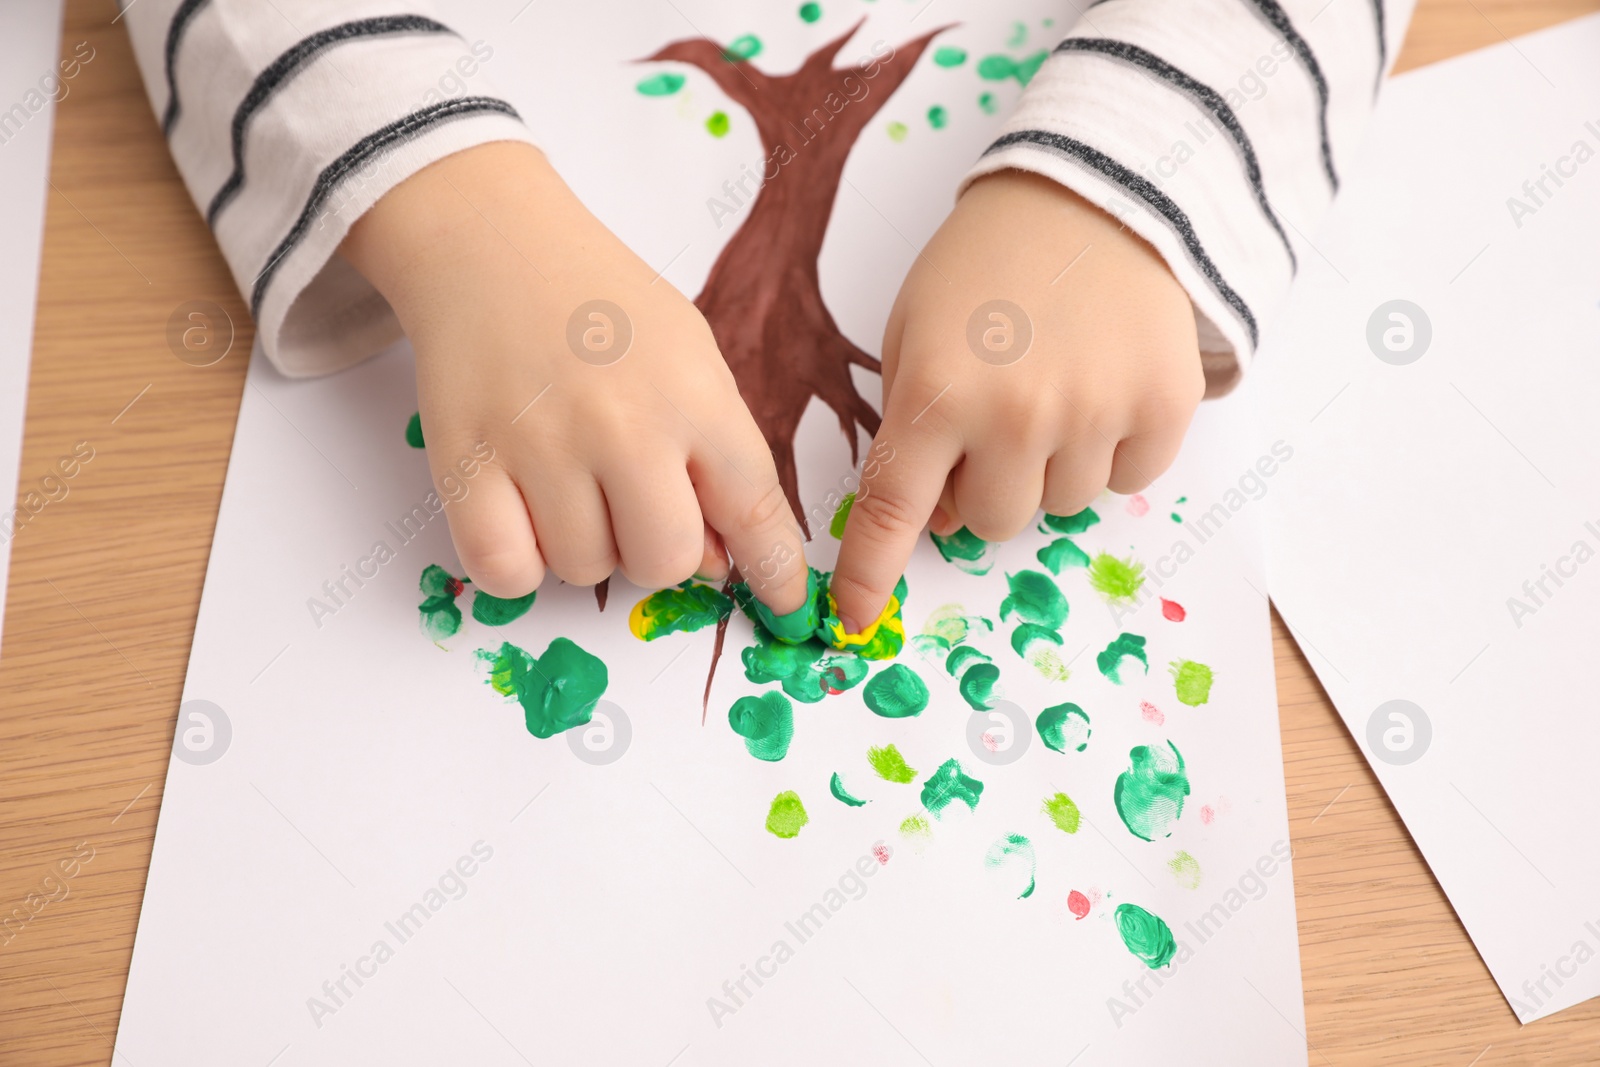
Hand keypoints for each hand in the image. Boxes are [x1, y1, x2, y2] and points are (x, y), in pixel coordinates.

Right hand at [341, 142, 808, 612]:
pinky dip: (517, 562)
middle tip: (633, 506)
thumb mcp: (689, 356)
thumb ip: (717, 455)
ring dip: (584, 548)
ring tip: (570, 484)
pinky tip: (522, 514)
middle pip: (665, 561)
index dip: (776, 569)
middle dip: (658, 552)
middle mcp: (623, 424)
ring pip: (585, 571)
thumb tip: (725, 564)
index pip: (754, 507)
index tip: (786, 604)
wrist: (491, 242)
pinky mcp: (465, 462)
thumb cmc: (600, 305)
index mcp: (693, 394)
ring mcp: (541, 445)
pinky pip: (505, 571)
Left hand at [832, 170, 1203, 632]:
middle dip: (983, 489)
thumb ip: (912, 424)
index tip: (858, 616)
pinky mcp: (1162, 408)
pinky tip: (1103, 386)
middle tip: (995, 424)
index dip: (873, 571)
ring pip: (1061, 507)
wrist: (1097, 191)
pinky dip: (1113, 450)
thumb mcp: (914, 326)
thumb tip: (935, 516)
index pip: (894, 510)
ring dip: (1050, 468)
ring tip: (1055, 387)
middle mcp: (1014, 415)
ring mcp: (1093, 414)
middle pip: (990, 523)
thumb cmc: (988, 262)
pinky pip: (1128, 480)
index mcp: (936, 392)